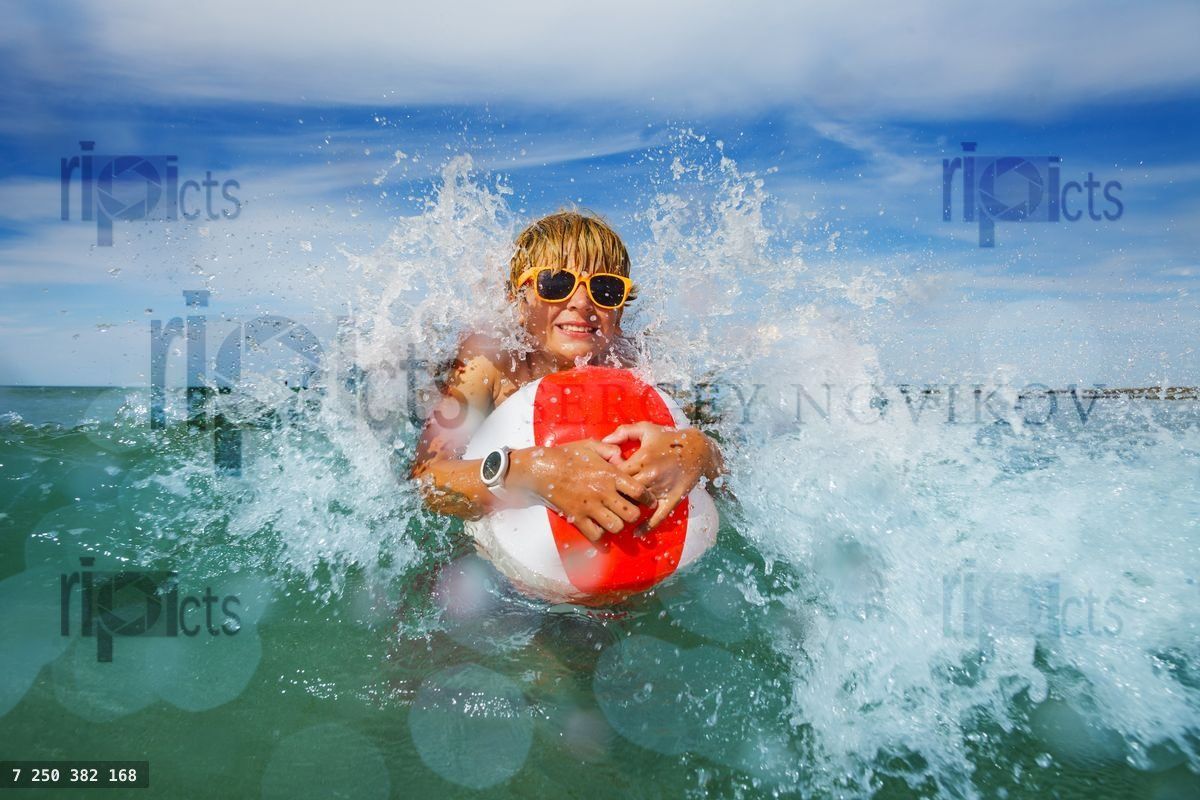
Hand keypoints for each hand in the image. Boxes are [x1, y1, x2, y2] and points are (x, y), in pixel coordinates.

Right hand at [508, 439, 654, 542]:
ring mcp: (590, 507)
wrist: (540, 469)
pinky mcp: (577, 517)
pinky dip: (600, 535)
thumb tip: (622, 457)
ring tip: (613, 519)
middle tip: (628, 511)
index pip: (639, 491)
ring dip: (617, 525)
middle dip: (634, 515)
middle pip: (632, 514)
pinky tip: (598, 527)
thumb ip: (610, 450)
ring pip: (616, 527)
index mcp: (610, 474)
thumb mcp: (590, 445)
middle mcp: (603, 492)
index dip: (648, 498)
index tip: (648, 501)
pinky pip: (596, 535)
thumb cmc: (566, 455)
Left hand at [601, 422, 714, 531]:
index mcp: (642, 458)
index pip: (616, 473)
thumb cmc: (668, 438)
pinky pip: (659, 516)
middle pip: (624, 492)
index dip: (607, 478)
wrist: (698, 448)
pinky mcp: (673, 498)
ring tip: (616, 514)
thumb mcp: (647, 429)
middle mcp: (651, 475)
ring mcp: (662, 488)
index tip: (603, 480)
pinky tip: (637, 533)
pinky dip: (647, 527)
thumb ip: (624, 432)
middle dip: (614, 496)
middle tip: (606, 499)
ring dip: (628, 509)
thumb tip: (604, 441)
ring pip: (639, 504)